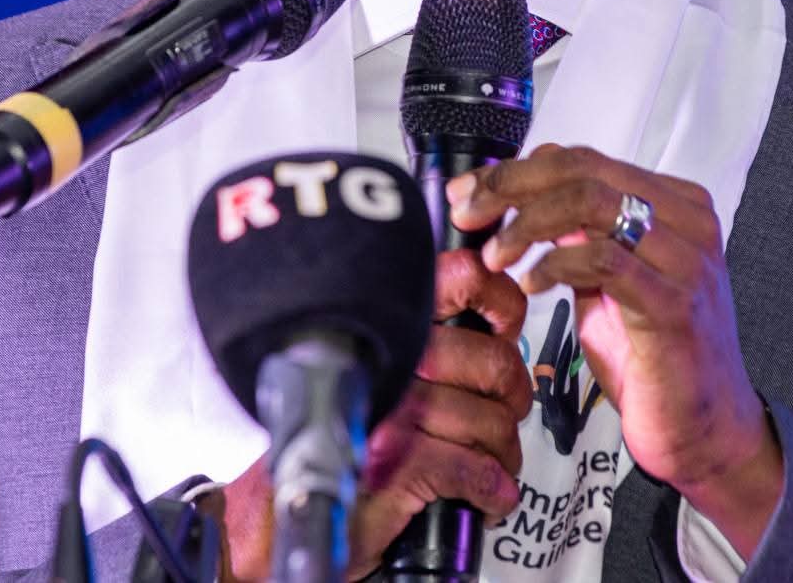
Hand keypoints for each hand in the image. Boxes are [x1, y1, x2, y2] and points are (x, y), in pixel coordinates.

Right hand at [218, 248, 531, 581]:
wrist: (281, 513)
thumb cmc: (332, 445)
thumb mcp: (374, 381)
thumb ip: (424, 352)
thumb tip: (493, 333)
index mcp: (388, 330)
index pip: (458, 280)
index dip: (499, 299)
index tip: (505, 324)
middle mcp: (391, 363)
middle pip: (493, 363)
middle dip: (511, 400)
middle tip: (505, 416)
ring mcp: (394, 414)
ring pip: (489, 422)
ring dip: (501, 455)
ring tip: (493, 467)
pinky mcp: (398, 466)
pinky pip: (472, 468)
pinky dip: (490, 489)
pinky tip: (487, 497)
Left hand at [448, 144, 783, 557]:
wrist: (707, 430)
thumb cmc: (652, 356)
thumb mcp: (606, 280)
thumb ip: (576, 233)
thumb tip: (519, 191)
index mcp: (674, 204)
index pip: (583, 160)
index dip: (517, 170)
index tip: (469, 191)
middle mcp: (687, 222)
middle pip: (583, 169)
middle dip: (511, 187)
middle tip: (469, 214)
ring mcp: (686, 261)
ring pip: (590, 203)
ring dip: (527, 225)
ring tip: (496, 255)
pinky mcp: (675, 305)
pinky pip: (603, 260)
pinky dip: (555, 265)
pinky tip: (530, 285)